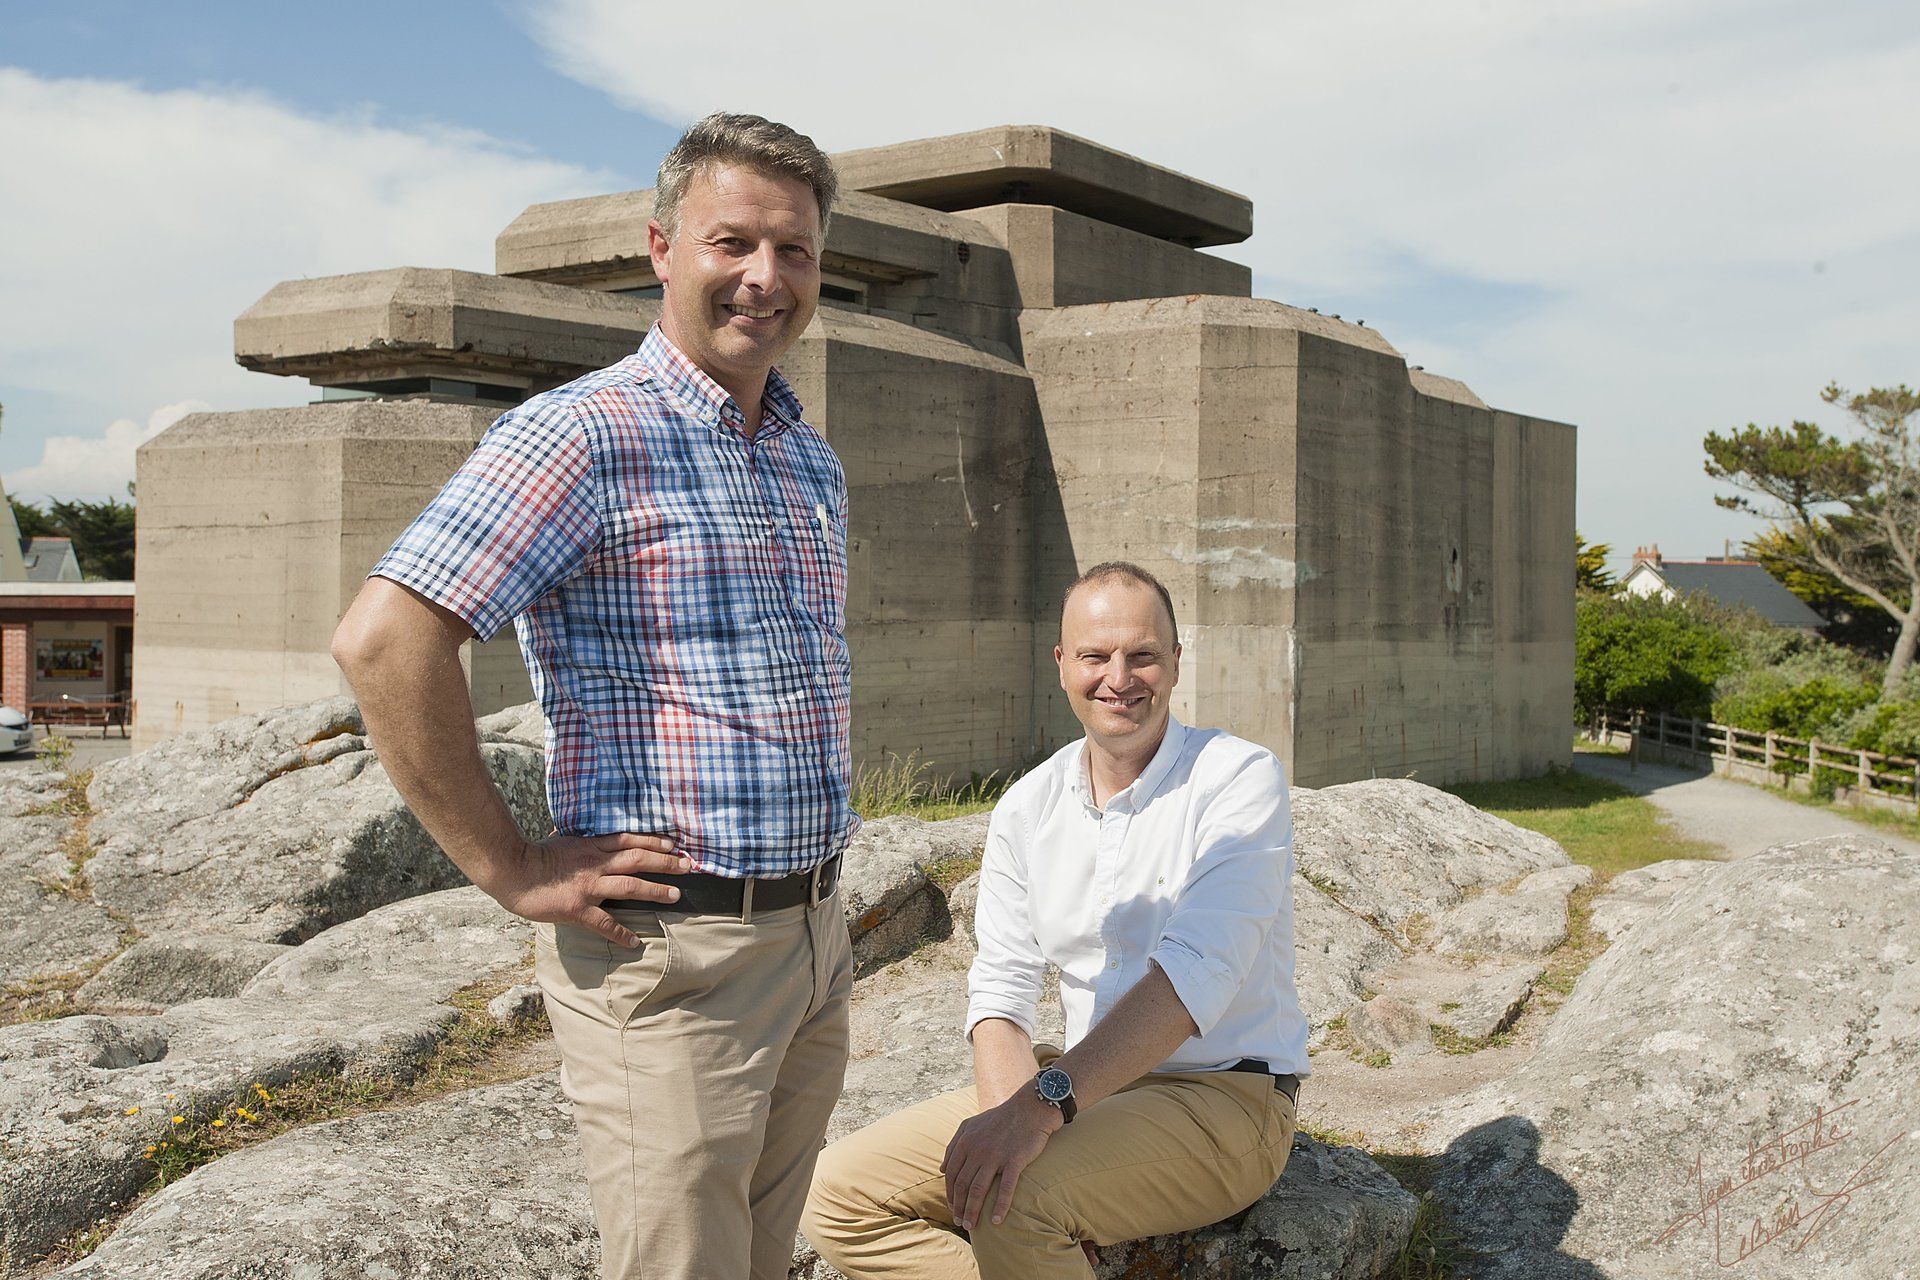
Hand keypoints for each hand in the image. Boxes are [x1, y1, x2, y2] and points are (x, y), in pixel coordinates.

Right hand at [486, 833, 689, 946]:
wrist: (512, 870)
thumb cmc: (534, 855)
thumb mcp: (562, 840)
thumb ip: (580, 841)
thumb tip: (588, 836)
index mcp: (591, 846)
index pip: (629, 840)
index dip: (653, 842)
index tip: (672, 844)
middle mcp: (595, 864)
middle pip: (638, 859)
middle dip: (665, 862)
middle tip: (688, 866)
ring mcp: (588, 886)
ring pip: (630, 886)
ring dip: (655, 890)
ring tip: (676, 896)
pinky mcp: (578, 908)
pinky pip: (605, 923)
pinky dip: (622, 933)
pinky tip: (636, 941)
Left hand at [941, 1090, 1062, 1231]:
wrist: (1030, 1109)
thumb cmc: (1000, 1118)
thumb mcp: (971, 1125)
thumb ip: (954, 1144)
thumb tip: (941, 1168)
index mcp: (965, 1142)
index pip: (951, 1174)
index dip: (950, 1194)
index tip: (953, 1208)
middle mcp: (977, 1150)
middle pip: (962, 1185)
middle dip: (959, 1207)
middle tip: (961, 1223)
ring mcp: (995, 1156)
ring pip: (978, 1190)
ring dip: (973, 1211)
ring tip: (972, 1226)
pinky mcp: (1014, 1160)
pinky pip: (1005, 1189)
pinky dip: (1000, 1207)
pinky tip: (996, 1221)